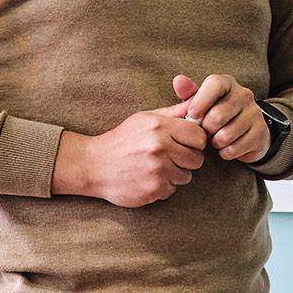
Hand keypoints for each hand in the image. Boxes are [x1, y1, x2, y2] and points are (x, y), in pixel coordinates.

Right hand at [53, 103, 206, 206]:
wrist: (93, 165)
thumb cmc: (122, 140)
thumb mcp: (145, 119)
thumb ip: (173, 113)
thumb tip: (198, 102)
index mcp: (159, 126)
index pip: (199, 137)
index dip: (194, 142)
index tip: (183, 144)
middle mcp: (159, 147)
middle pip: (197, 159)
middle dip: (186, 160)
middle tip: (168, 158)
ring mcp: (157, 169)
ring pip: (186, 176)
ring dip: (174, 174)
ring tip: (155, 168)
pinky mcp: (153, 188)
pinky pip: (172, 190)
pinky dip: (162, 187)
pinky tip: (147, 178)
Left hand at [174, 72, 268, 163]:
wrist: (244, 132)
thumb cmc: (214, 114)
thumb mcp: (200, 103)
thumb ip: (188, 94)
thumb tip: (178, 80)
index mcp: (227, 83)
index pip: (215, 84)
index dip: (200, 101)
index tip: (192, 115)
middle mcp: (244, 95)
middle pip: (217, 115)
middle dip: (205, 129)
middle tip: (204, 132)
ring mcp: (255, 113)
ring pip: (226, 135)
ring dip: (215, 143)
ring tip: (214, 140)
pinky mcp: (261, 132)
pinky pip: (235, 148)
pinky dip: (225, 152)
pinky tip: (225, 148)